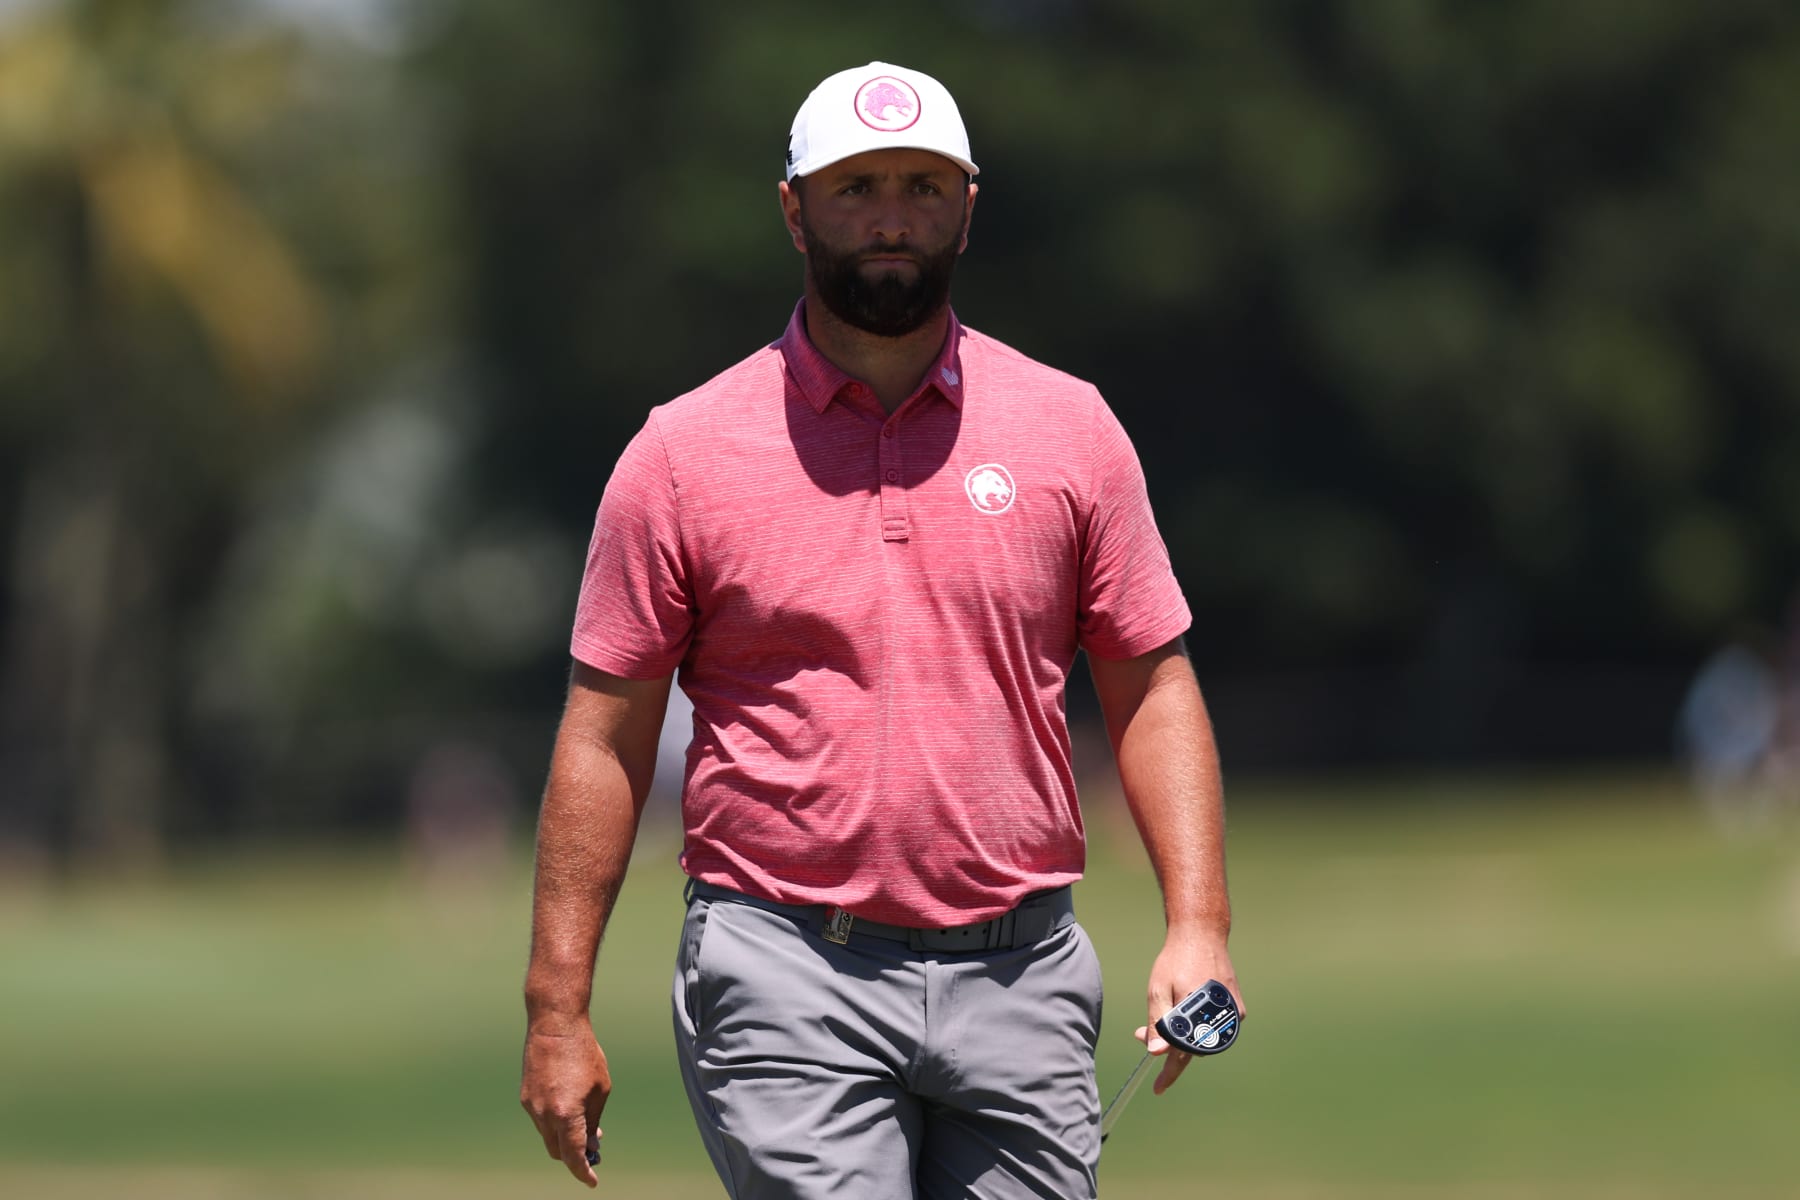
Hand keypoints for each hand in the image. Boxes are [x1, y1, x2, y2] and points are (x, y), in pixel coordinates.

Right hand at [520, 1022, 610, 1186]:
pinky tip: (568, 1109)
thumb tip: (588, 1145)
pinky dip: (554, 1122)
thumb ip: (593, 1121)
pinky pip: (540, 1119)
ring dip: (563, 1137)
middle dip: (573, 1156)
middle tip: (592, 1151)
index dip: (583, 1172)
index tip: (592, 1181)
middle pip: (557, 1151)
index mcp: (567, 1114)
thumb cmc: (584, 1053)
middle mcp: (544, 1114)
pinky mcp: (525, 1097)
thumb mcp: (600, 1089)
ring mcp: (531, 1106)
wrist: (555, 1025)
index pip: (573, 1156)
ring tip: (584, 1127)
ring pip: (548, 1135)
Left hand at [1133, 932, 1241, 1095]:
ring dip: (1182, 1033)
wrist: (1202, 934)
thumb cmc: (1177, 960)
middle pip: (1192, 1047)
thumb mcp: (1158, 989)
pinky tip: (1185, 1003)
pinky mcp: (1235, 1007)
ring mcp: (1231, 1014)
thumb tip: (1157, 1053)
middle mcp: (1221, 1018)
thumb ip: (1158, 1022)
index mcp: (1200, 1014)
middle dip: (1168, 1046)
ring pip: (1202, 1037)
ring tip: (1164, 1011)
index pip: (1183, 1055)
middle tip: (1142, 1033)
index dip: (1169, 1073)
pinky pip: (1213, 1025)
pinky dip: (1196, 1022)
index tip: (1157, 1088)